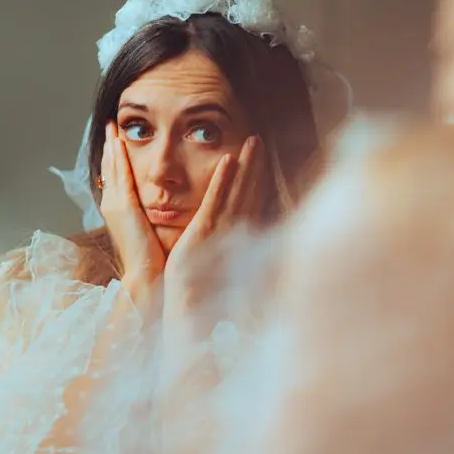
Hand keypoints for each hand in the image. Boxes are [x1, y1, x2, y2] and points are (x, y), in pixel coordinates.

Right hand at [99, 121, 165, 298]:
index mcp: (120, 209)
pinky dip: (118, 157)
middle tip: (110, 122)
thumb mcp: (152, 227)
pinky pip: (120, 175)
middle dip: (110, 144)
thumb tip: (165, 199)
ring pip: (112, 167)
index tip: (118, 136)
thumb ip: (153, 211)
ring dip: (112, 144)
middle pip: (110, 167)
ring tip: (112, 124)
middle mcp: (113, 204)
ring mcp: (115, 205)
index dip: (116, 155)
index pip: (117, 175)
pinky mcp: (123, 208)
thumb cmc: (155, 257)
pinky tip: (119, 140)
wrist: (147, 276)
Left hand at [162, 135, 265, 318]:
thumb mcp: (218, 265)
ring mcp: (222, 229)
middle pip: (250, 191)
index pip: (250, 201)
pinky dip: (223, 180)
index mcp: (237, 236)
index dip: (256, 178)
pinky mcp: (205, 232)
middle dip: (256, 165)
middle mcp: (235, 230)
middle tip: (259, 140)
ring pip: (238, 190)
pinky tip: (228, 160)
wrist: (192, 312)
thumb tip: (238, 235)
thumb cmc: (205, 293)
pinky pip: (216, 200)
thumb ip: (228, 247)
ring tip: (253, 141)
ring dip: (247, 165)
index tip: (261, 159)